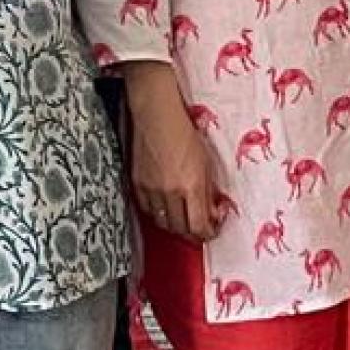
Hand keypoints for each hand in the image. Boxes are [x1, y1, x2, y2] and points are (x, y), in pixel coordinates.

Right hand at [129, 82, 227, 240]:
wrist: (157, 116)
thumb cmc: (186, 134)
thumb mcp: (206, 162)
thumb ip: (208, 190)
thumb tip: (212, 212)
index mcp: (191, 185)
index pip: (199, 226)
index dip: (208, 233)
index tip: (213, 228)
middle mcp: (170, 191)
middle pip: (180, 229)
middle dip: (193, 233)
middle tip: (200, 228)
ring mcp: (150, 189)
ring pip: (162, 222)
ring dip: (175, 226)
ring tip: (184, 219)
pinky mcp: (136, 184)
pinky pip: (147, 210)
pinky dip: (158, 214)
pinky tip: (166, 207)